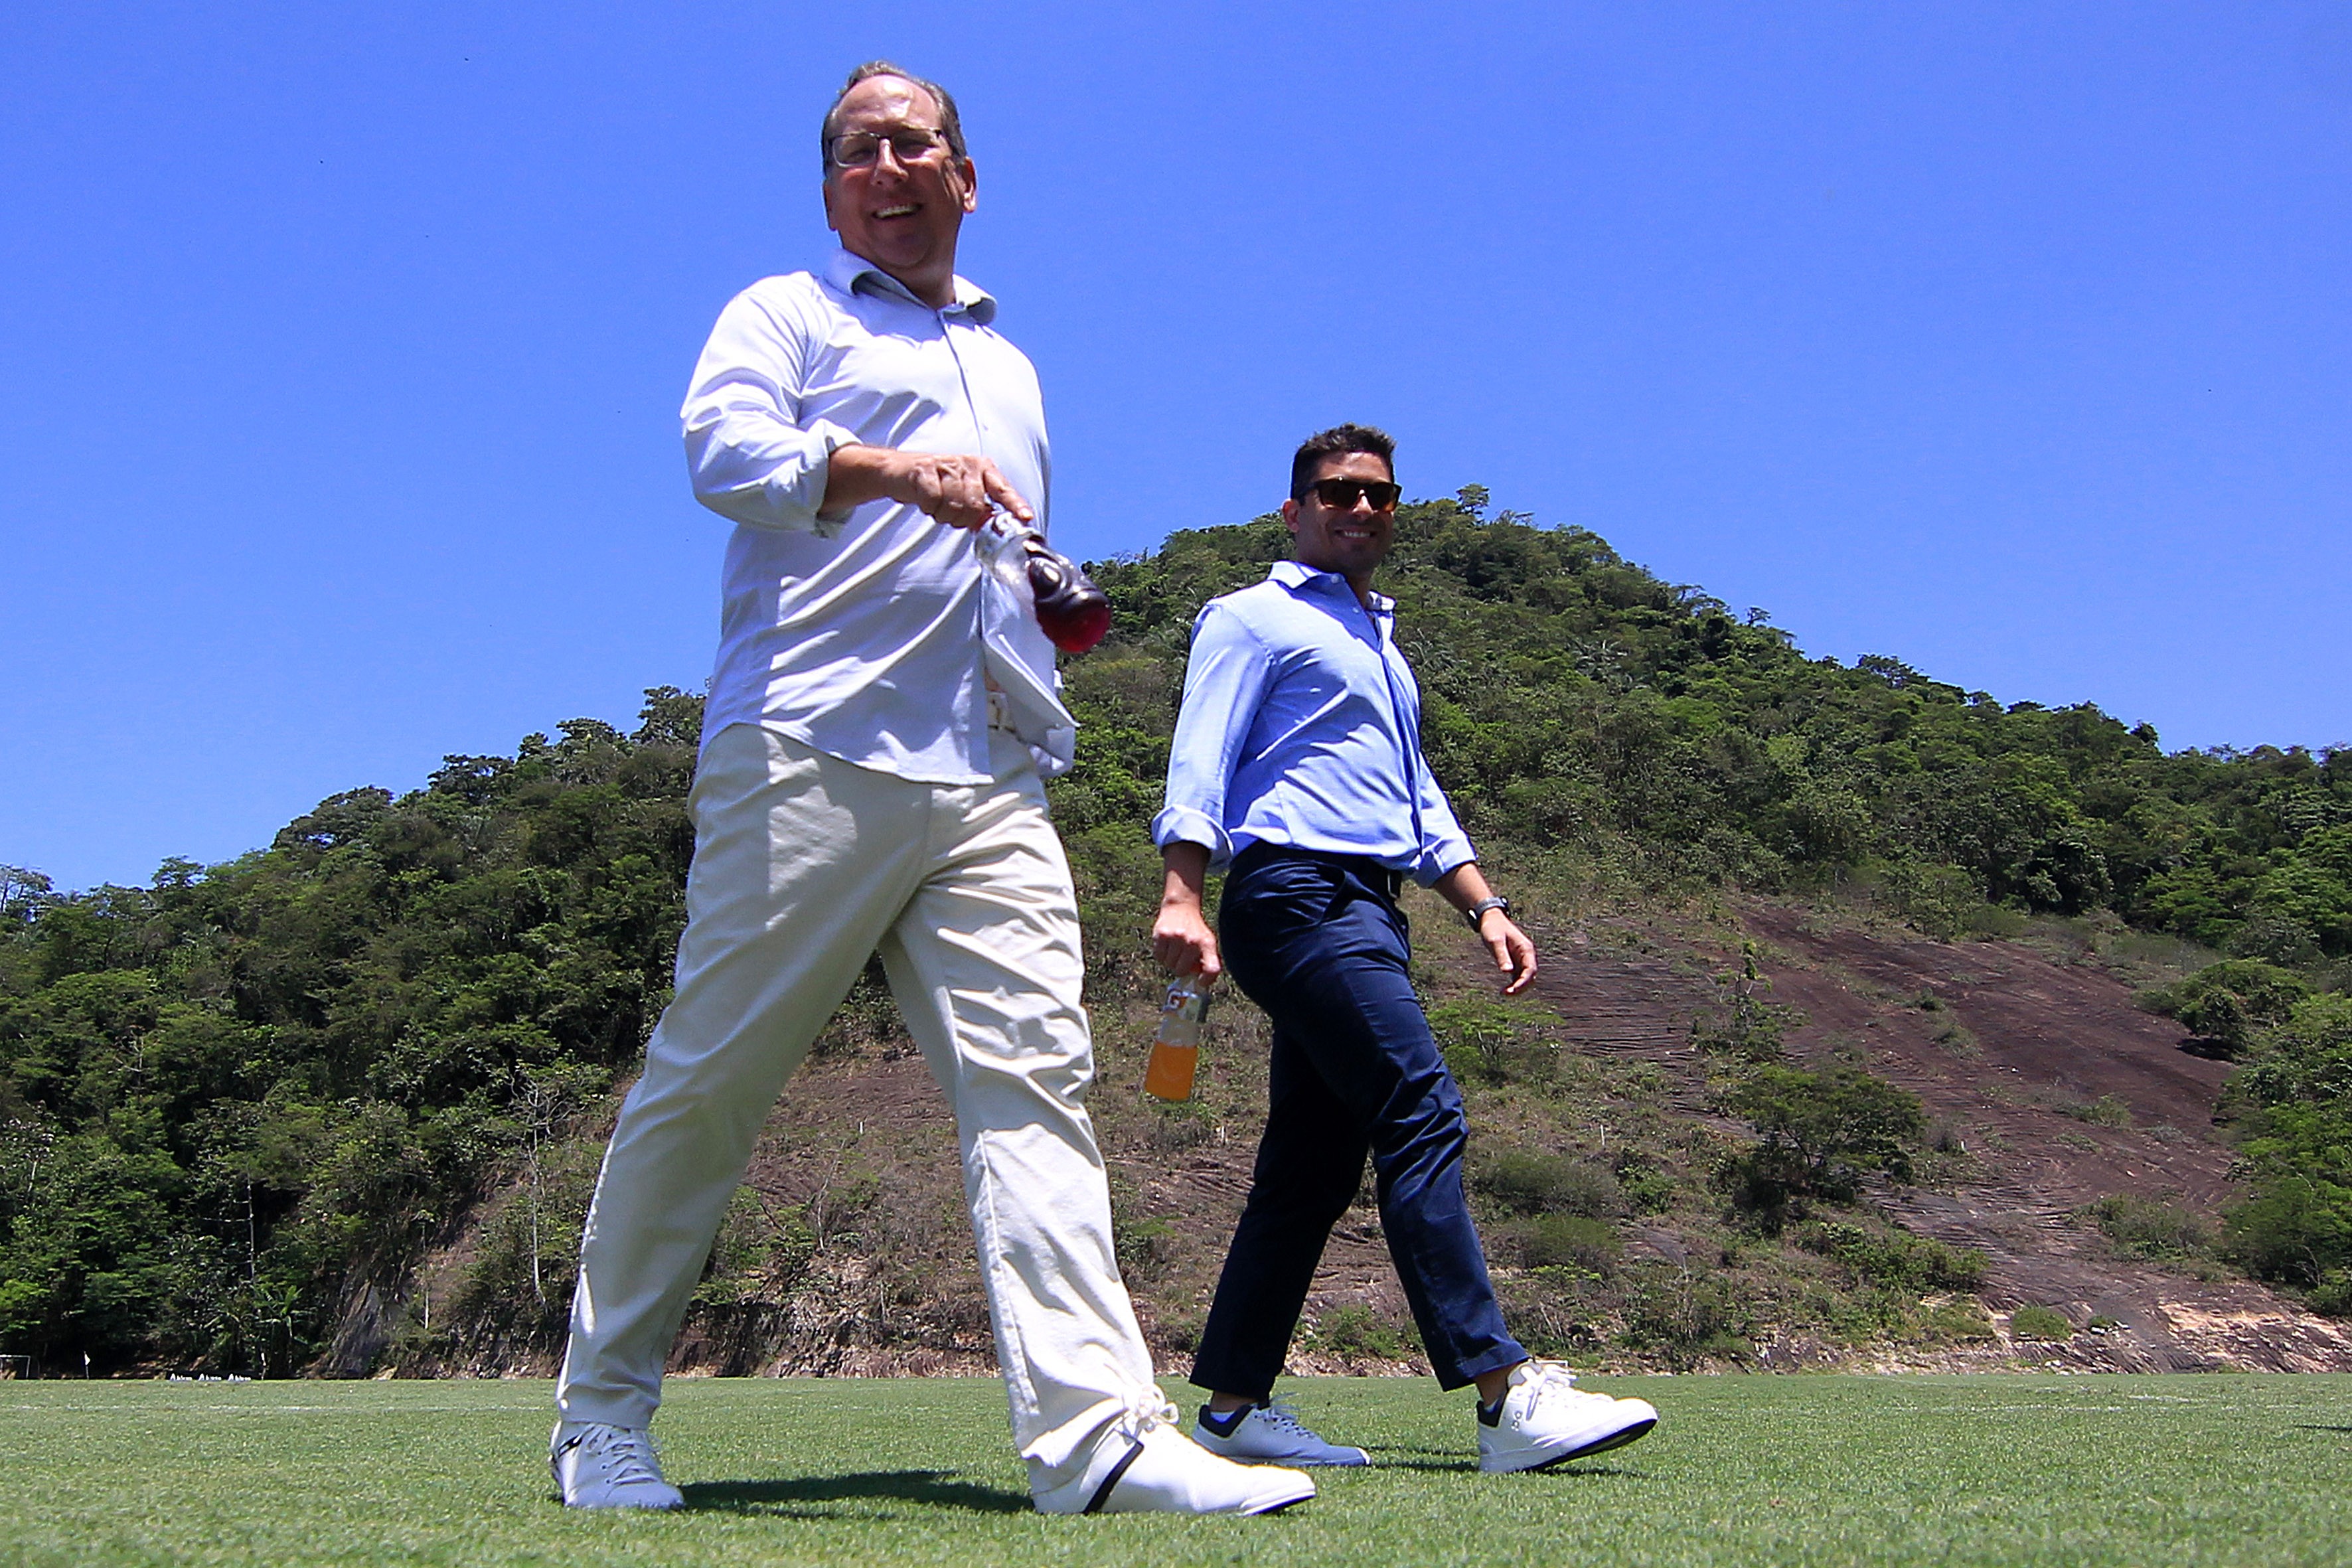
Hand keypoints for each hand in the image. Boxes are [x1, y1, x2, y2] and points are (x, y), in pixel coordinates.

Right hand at [827, 446, 1034, 530]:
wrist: (899, 471)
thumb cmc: (935, 484)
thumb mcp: (962, 493)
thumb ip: (980, 509)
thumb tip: (991, 526)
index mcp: (983, 469)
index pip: (1003, 489)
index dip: (1015, 504)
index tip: (1026, 517)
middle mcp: (968, 464)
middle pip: (975, 506)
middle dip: (962, 518)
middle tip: (950, 513)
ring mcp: (946, 464)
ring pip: (954, 506)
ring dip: (943, 514)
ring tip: (937, 505)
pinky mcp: (924, 469)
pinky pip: (933, 501)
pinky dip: (928, 507)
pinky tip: (924, 499)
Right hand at [1152, 900, 1222, 981]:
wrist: (1181, 906)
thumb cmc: (1195, 930)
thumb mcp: (1206, 941)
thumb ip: (1206, 961)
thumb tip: (1199, 983)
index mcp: (1207, 944)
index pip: (1212, 969)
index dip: (1207, 980)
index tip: (1201, 982)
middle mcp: (1192, 941)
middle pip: (1182, 971)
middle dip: (1181, 968)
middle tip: (1182, 958)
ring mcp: (1176, 938)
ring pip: (1169, 965)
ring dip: (1171, 961)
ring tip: (1175, 949)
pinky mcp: (1161, 936)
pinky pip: (1159, 958)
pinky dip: (1161, 956)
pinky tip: (1167, 945)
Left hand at [1480, 911, 1537, 995]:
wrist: (1490, 919)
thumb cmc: (1493, 928)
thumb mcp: (1495, 941)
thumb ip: (1502, 955)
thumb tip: (1507, 972)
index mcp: (1526, 949)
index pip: (1531, 969)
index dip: (1524, 981)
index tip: (1513, 989)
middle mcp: (1527, 955)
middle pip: (1530, 976)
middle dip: (1521, 987)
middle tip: (1506, 994)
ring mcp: (1521, 959)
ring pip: (1525, 978)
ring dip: (1517, 988)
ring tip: (1504, 994)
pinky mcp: (1515, 962)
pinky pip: (1518, 977)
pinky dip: (1513, 984)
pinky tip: (1504, 990)